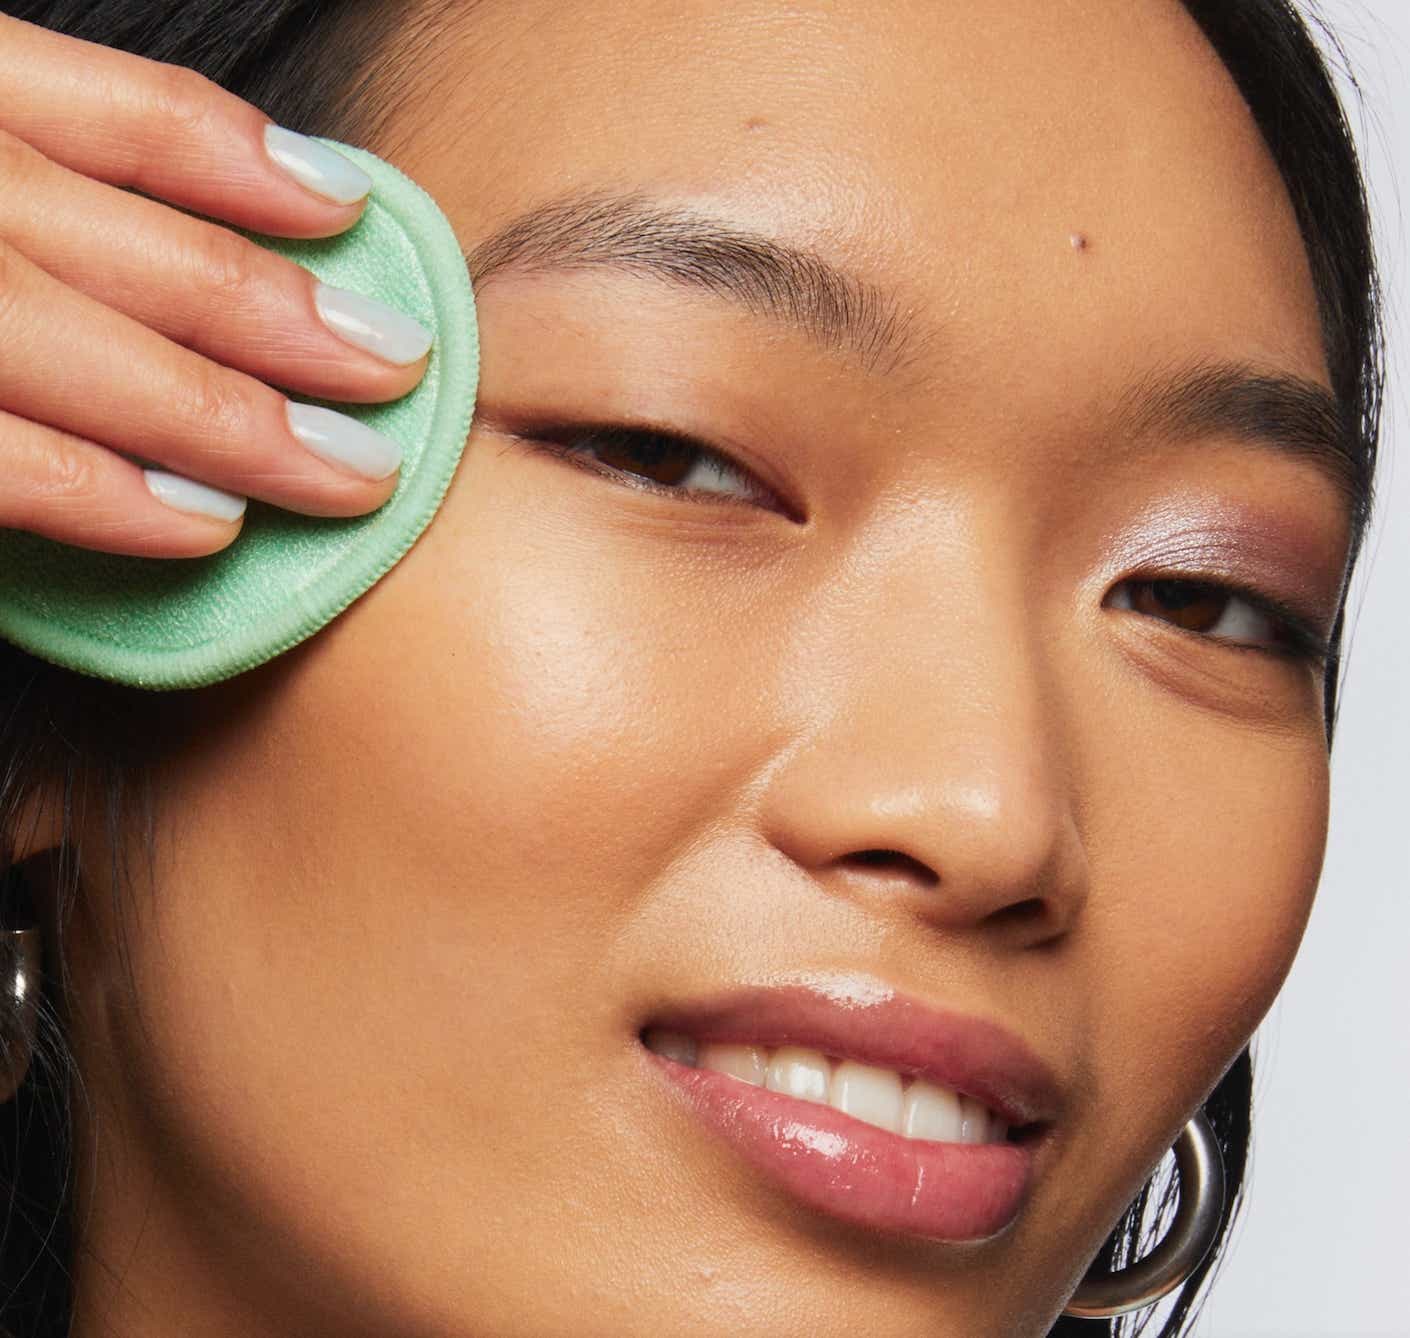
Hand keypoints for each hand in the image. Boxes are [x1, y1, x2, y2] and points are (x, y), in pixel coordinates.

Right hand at [0, 13, 432, 556]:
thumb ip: (36, 165)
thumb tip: (211, 216)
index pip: (123, 117)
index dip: (251, 165)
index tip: (350, 205)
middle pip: (158, 257)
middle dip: (297, 326)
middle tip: (399, 371)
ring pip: (112, 362)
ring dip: (248, 427)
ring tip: (351, 472)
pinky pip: (17, 464)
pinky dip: (119, 497)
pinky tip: (212, 524)